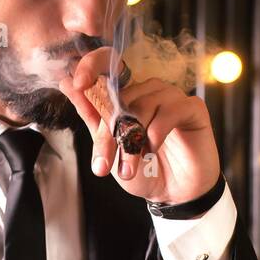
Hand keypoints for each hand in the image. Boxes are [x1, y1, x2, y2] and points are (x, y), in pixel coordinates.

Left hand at [59, 46, 219, 204]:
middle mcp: (148, 91)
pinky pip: (171, 109)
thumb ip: (92, 116)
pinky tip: (154, 147)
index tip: (77, 82)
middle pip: (121, 97)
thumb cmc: (144, 171)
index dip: (91, 66)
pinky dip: (158, 131)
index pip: (108, 64)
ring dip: (133, 139)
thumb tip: (67, 83)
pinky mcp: (192, 108)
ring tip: (131, 166)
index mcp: (126, 97)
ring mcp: (171, 97)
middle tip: (104, 164)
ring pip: (144, 104)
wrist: (172, 196)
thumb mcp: (109, 149)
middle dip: (109, 134)